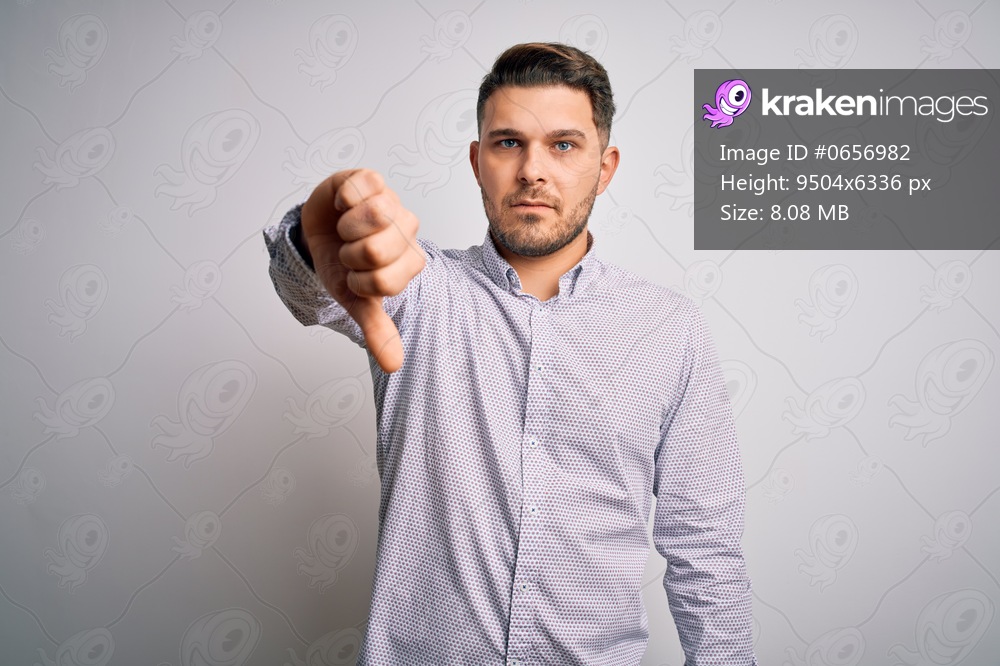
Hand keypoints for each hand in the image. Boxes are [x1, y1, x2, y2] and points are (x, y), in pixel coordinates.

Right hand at [301, 169, 424, 372]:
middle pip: (380, 248)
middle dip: (351, 254)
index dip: (360, 281)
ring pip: (375, 214)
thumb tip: (394, 365)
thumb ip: (377, 329)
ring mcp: (392, 203)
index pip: (387, 281)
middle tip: (349, 251)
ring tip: (346, 229)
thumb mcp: (354, 299)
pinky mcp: (373, 179)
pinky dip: (342, 200)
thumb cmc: (340, 264)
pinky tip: (344, 206)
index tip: (355, 277)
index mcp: (409, 263)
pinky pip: (361, 187)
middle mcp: (407, 232)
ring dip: (347, 227)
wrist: (318, 232)